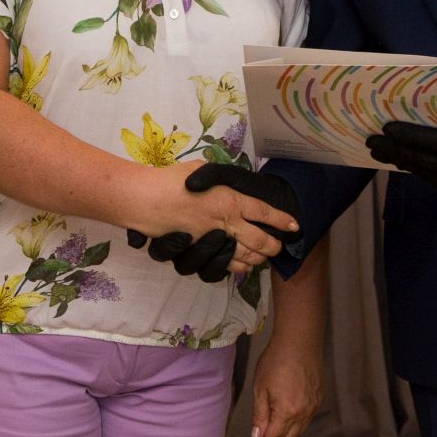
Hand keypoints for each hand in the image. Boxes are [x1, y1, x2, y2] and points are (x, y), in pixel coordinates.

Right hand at [124, 162, 298, 276]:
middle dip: (274, 245)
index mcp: (229, 198)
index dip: (281, 220)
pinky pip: (224, 266)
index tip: (293, 226)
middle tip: (280, 246)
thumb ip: (218, 177)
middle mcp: (226, 221)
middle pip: (260, 240)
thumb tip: (230, 180)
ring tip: (265, 256)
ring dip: (258, 257)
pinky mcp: (198, 253)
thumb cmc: (169, 180)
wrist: (143, 199)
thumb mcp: (199, 169)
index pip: (264, 211)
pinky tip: (242, 266)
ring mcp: (212, 240)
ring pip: (245, 255)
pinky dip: (236, 268)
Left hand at [250, 337, 321, 436]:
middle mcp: (303, 413)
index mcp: (287, 411)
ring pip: (299, 432)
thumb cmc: (276, 361)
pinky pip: (306, 421)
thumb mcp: (260, 389)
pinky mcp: (317, 399)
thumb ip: (260, 415)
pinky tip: (290, 431)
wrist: (299, 342)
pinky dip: (297, 430)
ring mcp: (313, 406)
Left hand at [365, 106, 436, 198]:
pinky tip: (403, 161)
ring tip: (379, 151)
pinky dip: (418, 169)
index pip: (432, 143)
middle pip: (423, 163)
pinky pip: (435, 180)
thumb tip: (418, 117)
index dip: (407, 136)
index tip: (385, 128)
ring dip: (402, 161)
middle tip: (371, 142)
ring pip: (426, 174)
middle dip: (394, 151)